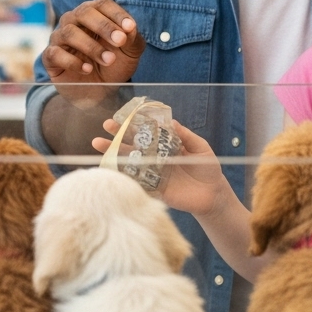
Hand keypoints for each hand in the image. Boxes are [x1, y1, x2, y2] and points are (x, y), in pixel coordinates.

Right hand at [43, 0, 145, 106]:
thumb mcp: (130, 52)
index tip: (130, 28)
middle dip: (104, 26)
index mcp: (94, 14)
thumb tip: (129, 28)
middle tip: (120, 41)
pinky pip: (55, 53)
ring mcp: (60, 38)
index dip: (116, 14)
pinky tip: (87, 69)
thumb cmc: (114, 64)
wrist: (100, 91)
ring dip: (91, 46)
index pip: (102, 4)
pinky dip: (72, 61)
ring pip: (69, 32)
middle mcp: (74, 21)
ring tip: (108, 60)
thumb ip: (132, 38)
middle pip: (84, 12)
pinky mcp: (50, 57)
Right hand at [93, 118, 231, 217]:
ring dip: (113, 155)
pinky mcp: (153, 189)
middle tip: (104, 128)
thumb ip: (186, 136)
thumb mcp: (200, 148)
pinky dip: (122, 176)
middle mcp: (156, 158)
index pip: (146, 133)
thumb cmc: (208, 169)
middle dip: (117, 137)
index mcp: (165, 145)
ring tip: (98, 147)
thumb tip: (171, 122)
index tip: (121, 117)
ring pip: (129, 162)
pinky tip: (109, 170)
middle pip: (133, 146)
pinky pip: (135, 182)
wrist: (214, 195)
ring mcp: (152, 174)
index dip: (134, 125)